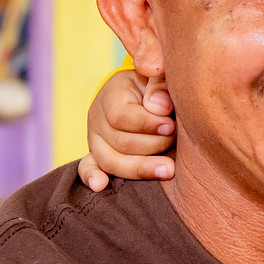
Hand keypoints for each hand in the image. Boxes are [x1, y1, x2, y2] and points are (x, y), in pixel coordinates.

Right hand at [78, 69, 176, 191]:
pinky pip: (88, 168)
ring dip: (140, 168)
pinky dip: (92, 177)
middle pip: (119, 142)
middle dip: (152, 146)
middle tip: (175, 143)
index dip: (147, 124)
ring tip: (168, 170)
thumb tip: (159, 107)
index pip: (120, 116)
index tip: (171, 126)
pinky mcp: (96, 155)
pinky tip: (101, 186)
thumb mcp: (159, 77)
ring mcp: (95, 139)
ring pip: (110, 160)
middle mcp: (98, 118)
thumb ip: (160, 85)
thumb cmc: (157, 87)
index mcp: (112, 94)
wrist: (146, 95)